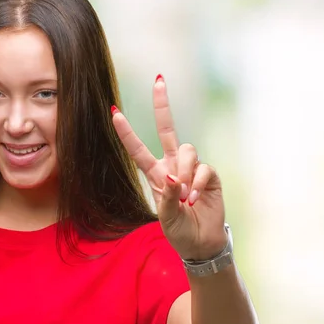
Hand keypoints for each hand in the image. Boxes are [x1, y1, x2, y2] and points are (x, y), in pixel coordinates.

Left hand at [111, 75, 226, 259]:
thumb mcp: (166, 217)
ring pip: (187, 149)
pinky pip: (203, 167)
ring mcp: (191, 168)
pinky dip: (196, 183)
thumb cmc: (178, 230)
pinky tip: (194, 199)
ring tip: (185, 196)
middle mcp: (172, 166)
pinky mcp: (209, 175)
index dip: (127, 132)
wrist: (201, 243)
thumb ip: (168, 197)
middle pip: (167, 129)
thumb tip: (174, 177)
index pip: (138, 149)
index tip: (114, 112)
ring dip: (184, 171)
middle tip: (158, 81)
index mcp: (155, 174)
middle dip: (163, 105)